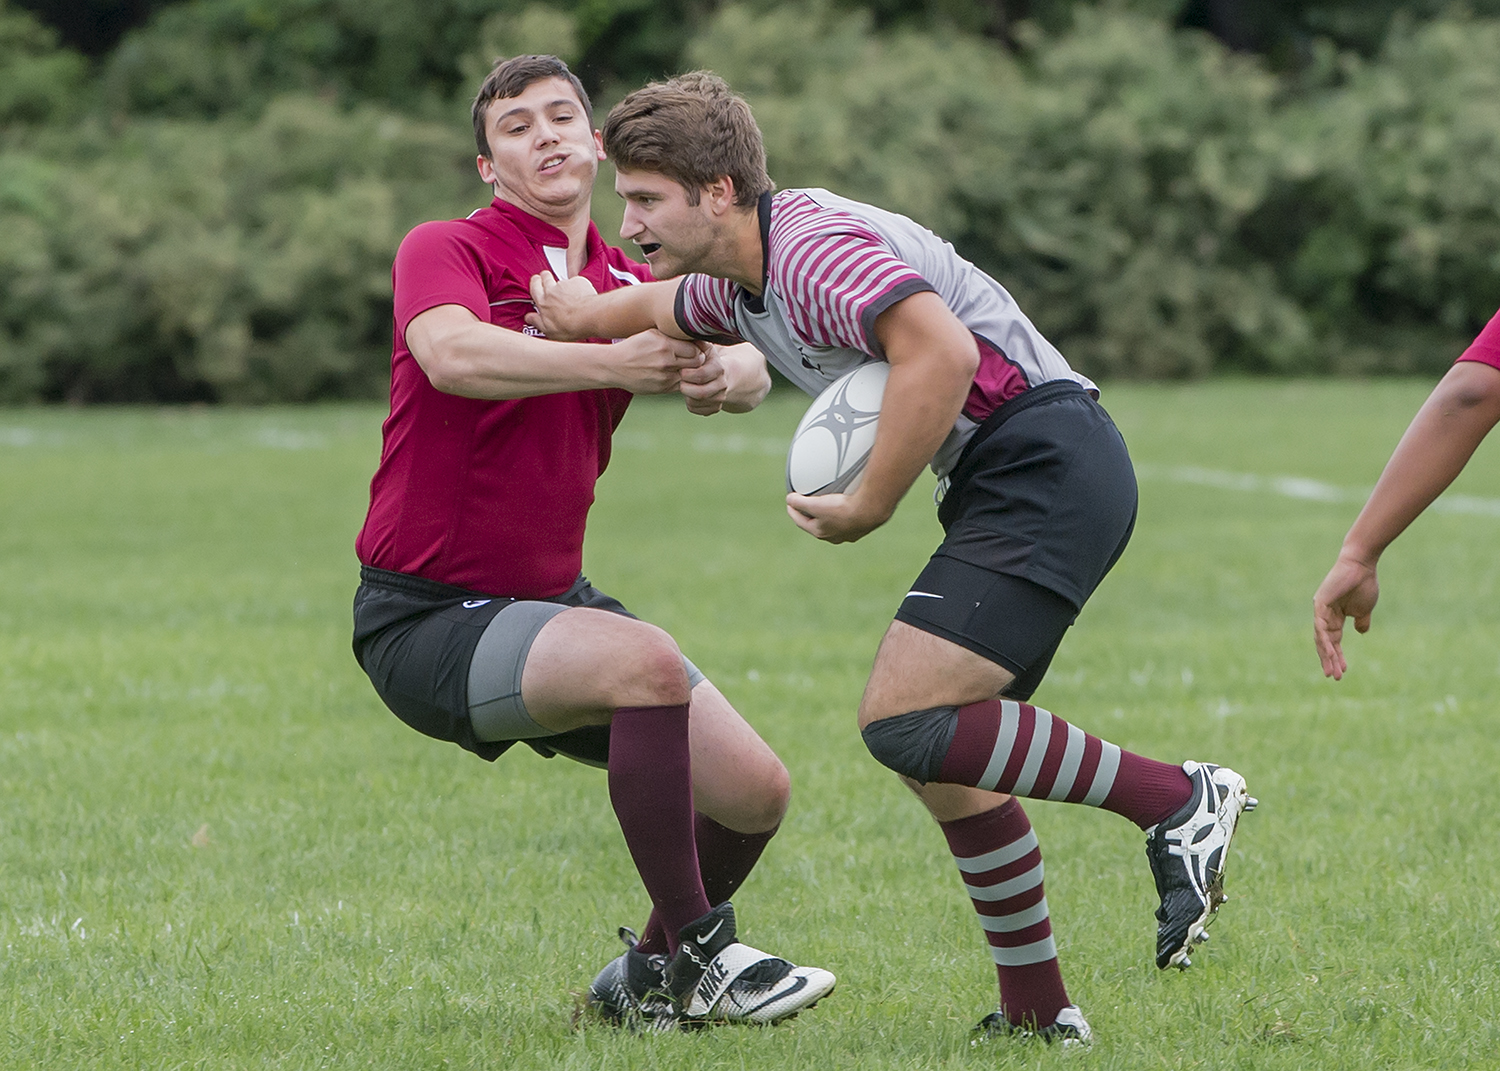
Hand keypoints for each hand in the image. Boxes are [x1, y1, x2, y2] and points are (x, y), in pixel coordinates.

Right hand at [526, 272, 598, 339]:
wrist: (587, 317)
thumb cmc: (570, 325)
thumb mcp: (548, 330)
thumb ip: (537, 321)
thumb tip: (530, 318)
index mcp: (543, 302)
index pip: (534, 287)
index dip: (535, 283)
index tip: (536, 281)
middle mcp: (552, 290)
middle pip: (545, 277)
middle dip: (545, 277)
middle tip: (547, 279)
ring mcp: (565, 285)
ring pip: (562, 280)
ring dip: (564, 285)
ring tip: (570, 293)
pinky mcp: (578, 282)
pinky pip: (577, 281)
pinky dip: (579, 286)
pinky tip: (583, 295)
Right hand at [608, 329, 704, 394]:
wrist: (614, 366)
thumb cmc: (635, 347)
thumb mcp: (652, 334)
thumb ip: (672, 335)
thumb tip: (695, 335)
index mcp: (665, 345)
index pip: (695, 349)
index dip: (697, 348)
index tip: (695, 348)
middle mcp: (666, 361)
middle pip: (696, 363)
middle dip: (697, 360)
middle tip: (693, 358)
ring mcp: (665, 377)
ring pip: (690, 375)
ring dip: (690, 371)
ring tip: (684, 366)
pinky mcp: (662, 388)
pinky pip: (681, 385)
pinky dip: (682, 380)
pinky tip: (675, 374)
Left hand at [679, 345, 729, 414]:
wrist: (725, 374)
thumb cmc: (707, 358)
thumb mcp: (704, 347)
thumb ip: (694, 342)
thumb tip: (681, 332)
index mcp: (719, 368)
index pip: (702, 375)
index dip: (688, 374)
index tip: (681, 370)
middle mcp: (722, 385)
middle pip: (701, 393)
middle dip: (686, 388)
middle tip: (680, 380)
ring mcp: (719, 398)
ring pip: (698, 403)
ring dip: (687, 396)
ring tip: (685, 386)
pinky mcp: (715, 408)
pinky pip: (697, 410)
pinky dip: (690, 404)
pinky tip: (689, 395)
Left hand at [785, 490, 891, 543]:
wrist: (870, 510)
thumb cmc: (842, 508)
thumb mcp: (816, 504)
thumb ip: (799, 502)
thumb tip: (789, 499)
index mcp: (820, 532)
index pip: (801, 521)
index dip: (793, 511)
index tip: (790, 502)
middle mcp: (834, 536)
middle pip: (817, 524)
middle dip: (811, 514)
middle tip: (807, 504)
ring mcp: (849, 533)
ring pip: (834, 523)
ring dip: (829, 515)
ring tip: (828, 505)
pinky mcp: (861, 527)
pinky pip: (849, 519)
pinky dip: (844, 513)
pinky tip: (847, 506)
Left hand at [1312, 553, 1378, 679]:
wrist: (1362, 565)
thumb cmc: (1364, 584)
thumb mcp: (1364, 609)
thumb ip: (1361, 621)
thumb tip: (1361, 632)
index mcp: (1334, 617)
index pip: (1333, 641)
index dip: (1337, 656)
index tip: (1342, 671)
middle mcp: (1324, 615)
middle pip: (1324, 642)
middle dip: (1329, 660)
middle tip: (1333, 677)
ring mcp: (1320, 609)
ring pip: (1321, 638)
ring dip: (1327, 655)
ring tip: (1332, 670)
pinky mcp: (1320, 603)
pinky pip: (1320, 626)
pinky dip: (1324, 640)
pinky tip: (1329, 652)